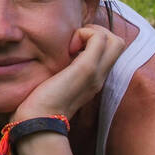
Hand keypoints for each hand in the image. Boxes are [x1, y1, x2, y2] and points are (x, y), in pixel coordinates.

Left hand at [10, 26, 124, 122]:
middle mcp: (100, 76)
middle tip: (74, 43)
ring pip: (115, 40)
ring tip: (73, 45)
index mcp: (93, 80)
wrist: (37, 122)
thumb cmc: (39, 106)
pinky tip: (68, 47)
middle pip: (118, 43)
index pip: (110, 52)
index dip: (93, 42)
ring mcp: (96, 73)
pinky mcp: (86, 69)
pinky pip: (99, 39)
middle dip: (97, 33)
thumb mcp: (56, 84)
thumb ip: (62, 73)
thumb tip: (55, 59)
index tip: (71, 49)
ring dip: (93, 33)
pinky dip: (85, 34)